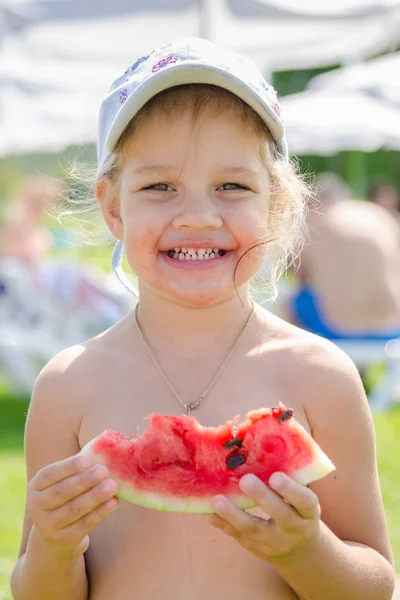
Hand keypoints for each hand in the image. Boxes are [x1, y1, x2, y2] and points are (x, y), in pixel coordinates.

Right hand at [27, 455, 118, 562]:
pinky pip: (85, 525)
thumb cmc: (64, 500)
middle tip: (104, 471)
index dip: (68, 467)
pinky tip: (114, 502)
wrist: (55, 539)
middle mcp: (37, 507)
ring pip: (75, 509)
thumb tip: (102, 451)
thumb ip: (76, 470)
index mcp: (36, 487)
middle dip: (84, 481)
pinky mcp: (64, 540)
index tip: (87, 460)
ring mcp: (49, 526)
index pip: (49, 475)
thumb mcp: (61, 485)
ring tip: (112, 485)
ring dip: (95, 496)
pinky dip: (100, 513)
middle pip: (62, 492)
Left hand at [206, 472, 320, 564]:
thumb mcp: (303, 499)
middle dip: (262, 498)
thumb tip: (268, 445)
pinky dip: (220, 523)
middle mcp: (294, 529)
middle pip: (280, 515)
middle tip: (246, 480)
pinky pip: (235, 535)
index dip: (291, 490)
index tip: (275, 476)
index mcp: (309, 513)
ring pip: (253, 529)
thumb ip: (292, 478)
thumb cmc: (299, 511)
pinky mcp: (254, 546)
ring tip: (217, 500)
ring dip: (233, 515)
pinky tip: (206, 511)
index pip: (305, 502)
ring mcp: (273, 541)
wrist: (299, 551)